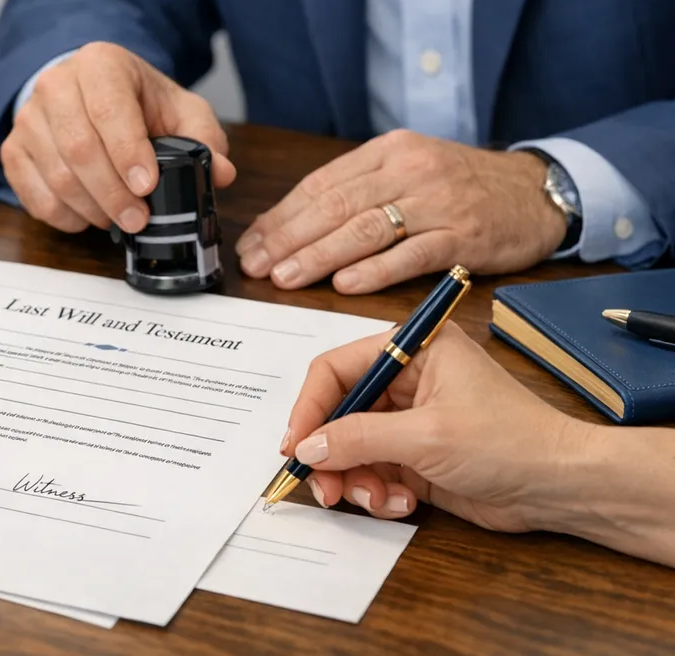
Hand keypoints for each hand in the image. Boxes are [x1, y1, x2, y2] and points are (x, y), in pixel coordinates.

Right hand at [2, 42, 236, 233]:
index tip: (147, 186)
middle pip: (78, 149)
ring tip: (119, 219)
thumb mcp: (179, 108)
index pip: (109, 111)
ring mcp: (28, 118)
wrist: (87, 93)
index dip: (128, 153)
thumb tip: (222, 172)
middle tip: (139, 219)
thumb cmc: (136, 103)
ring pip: (56, 175)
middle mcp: (56, 85)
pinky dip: (64, 215)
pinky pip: (33, 193)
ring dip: (92, 208)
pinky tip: (89, 215)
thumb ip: (203, 137)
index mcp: (99, 64)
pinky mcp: (13, 149)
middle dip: (112, 193)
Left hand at [236, 130, 565, 292]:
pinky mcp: (464, 237)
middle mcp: (410, 171)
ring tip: (286, 277)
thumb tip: (296, 225)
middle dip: (289, 239)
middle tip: (257, 266)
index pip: (322, 185)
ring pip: (366, 230)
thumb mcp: (408, 169)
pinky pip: (412, 255)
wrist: (538, 191)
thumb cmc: (462, 186)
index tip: (254, 243)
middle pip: (336, 207)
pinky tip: (344, 285)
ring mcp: (438, 204)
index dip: (282, 217)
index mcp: (388, 151)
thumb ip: (359, 190)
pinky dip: (375, 271)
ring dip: (320, 256)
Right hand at [281, 323, 586, 532]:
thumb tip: (305, 447)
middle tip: (323, 488)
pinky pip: (371, 472)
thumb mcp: (425, 436)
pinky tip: (403, 505)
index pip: (335, 370)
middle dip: (329, 454)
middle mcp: (405, 380)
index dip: (309, 408)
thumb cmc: (510, 441)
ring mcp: (407, 421)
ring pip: (349, 448)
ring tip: (376, 499)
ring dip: (354, 479)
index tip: (294, 446)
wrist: (561, 487)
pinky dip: (376, 492)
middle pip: (337, 413)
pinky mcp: (413, 456)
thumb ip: (358, 438)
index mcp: (411, 350)